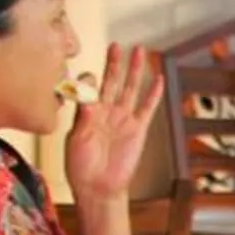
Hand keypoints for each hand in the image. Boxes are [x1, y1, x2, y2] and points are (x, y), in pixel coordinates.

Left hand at [65, 43, 165, 204]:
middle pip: (112, 81)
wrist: (98, 188)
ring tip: (139, 50)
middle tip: (116, 45)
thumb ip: (82, 118)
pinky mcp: (138, 129)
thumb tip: (87, 99)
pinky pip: (147, 108)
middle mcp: (106, 112)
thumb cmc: (81, 167)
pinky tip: (158, 77)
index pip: (89, 88)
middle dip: (114, 63)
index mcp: (87, 113)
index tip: (86, 78)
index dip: (87, 80)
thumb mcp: (76, 140)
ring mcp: (123, 119)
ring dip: (134, 70)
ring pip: (130, 88)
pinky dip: (153, 93)